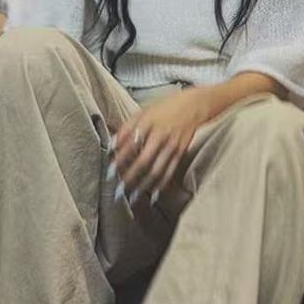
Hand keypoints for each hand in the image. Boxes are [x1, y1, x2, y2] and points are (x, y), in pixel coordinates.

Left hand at [107, 88, 210, 205]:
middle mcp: (161, 135)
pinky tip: (153, 195)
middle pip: (144, 161)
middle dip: (130, 178)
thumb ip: (127, 127)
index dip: (119, 159)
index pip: (130, 144)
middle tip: (119, 190)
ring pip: (157, 170)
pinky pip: (169, 172)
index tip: (110, 171)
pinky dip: (160, 185)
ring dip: (143, 186)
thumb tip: (111, 144)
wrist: (194, 106)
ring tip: (132, 198)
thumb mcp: (143, 111)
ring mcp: (172, 146)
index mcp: (149, 123)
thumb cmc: (165, 108)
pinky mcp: (180, 153)